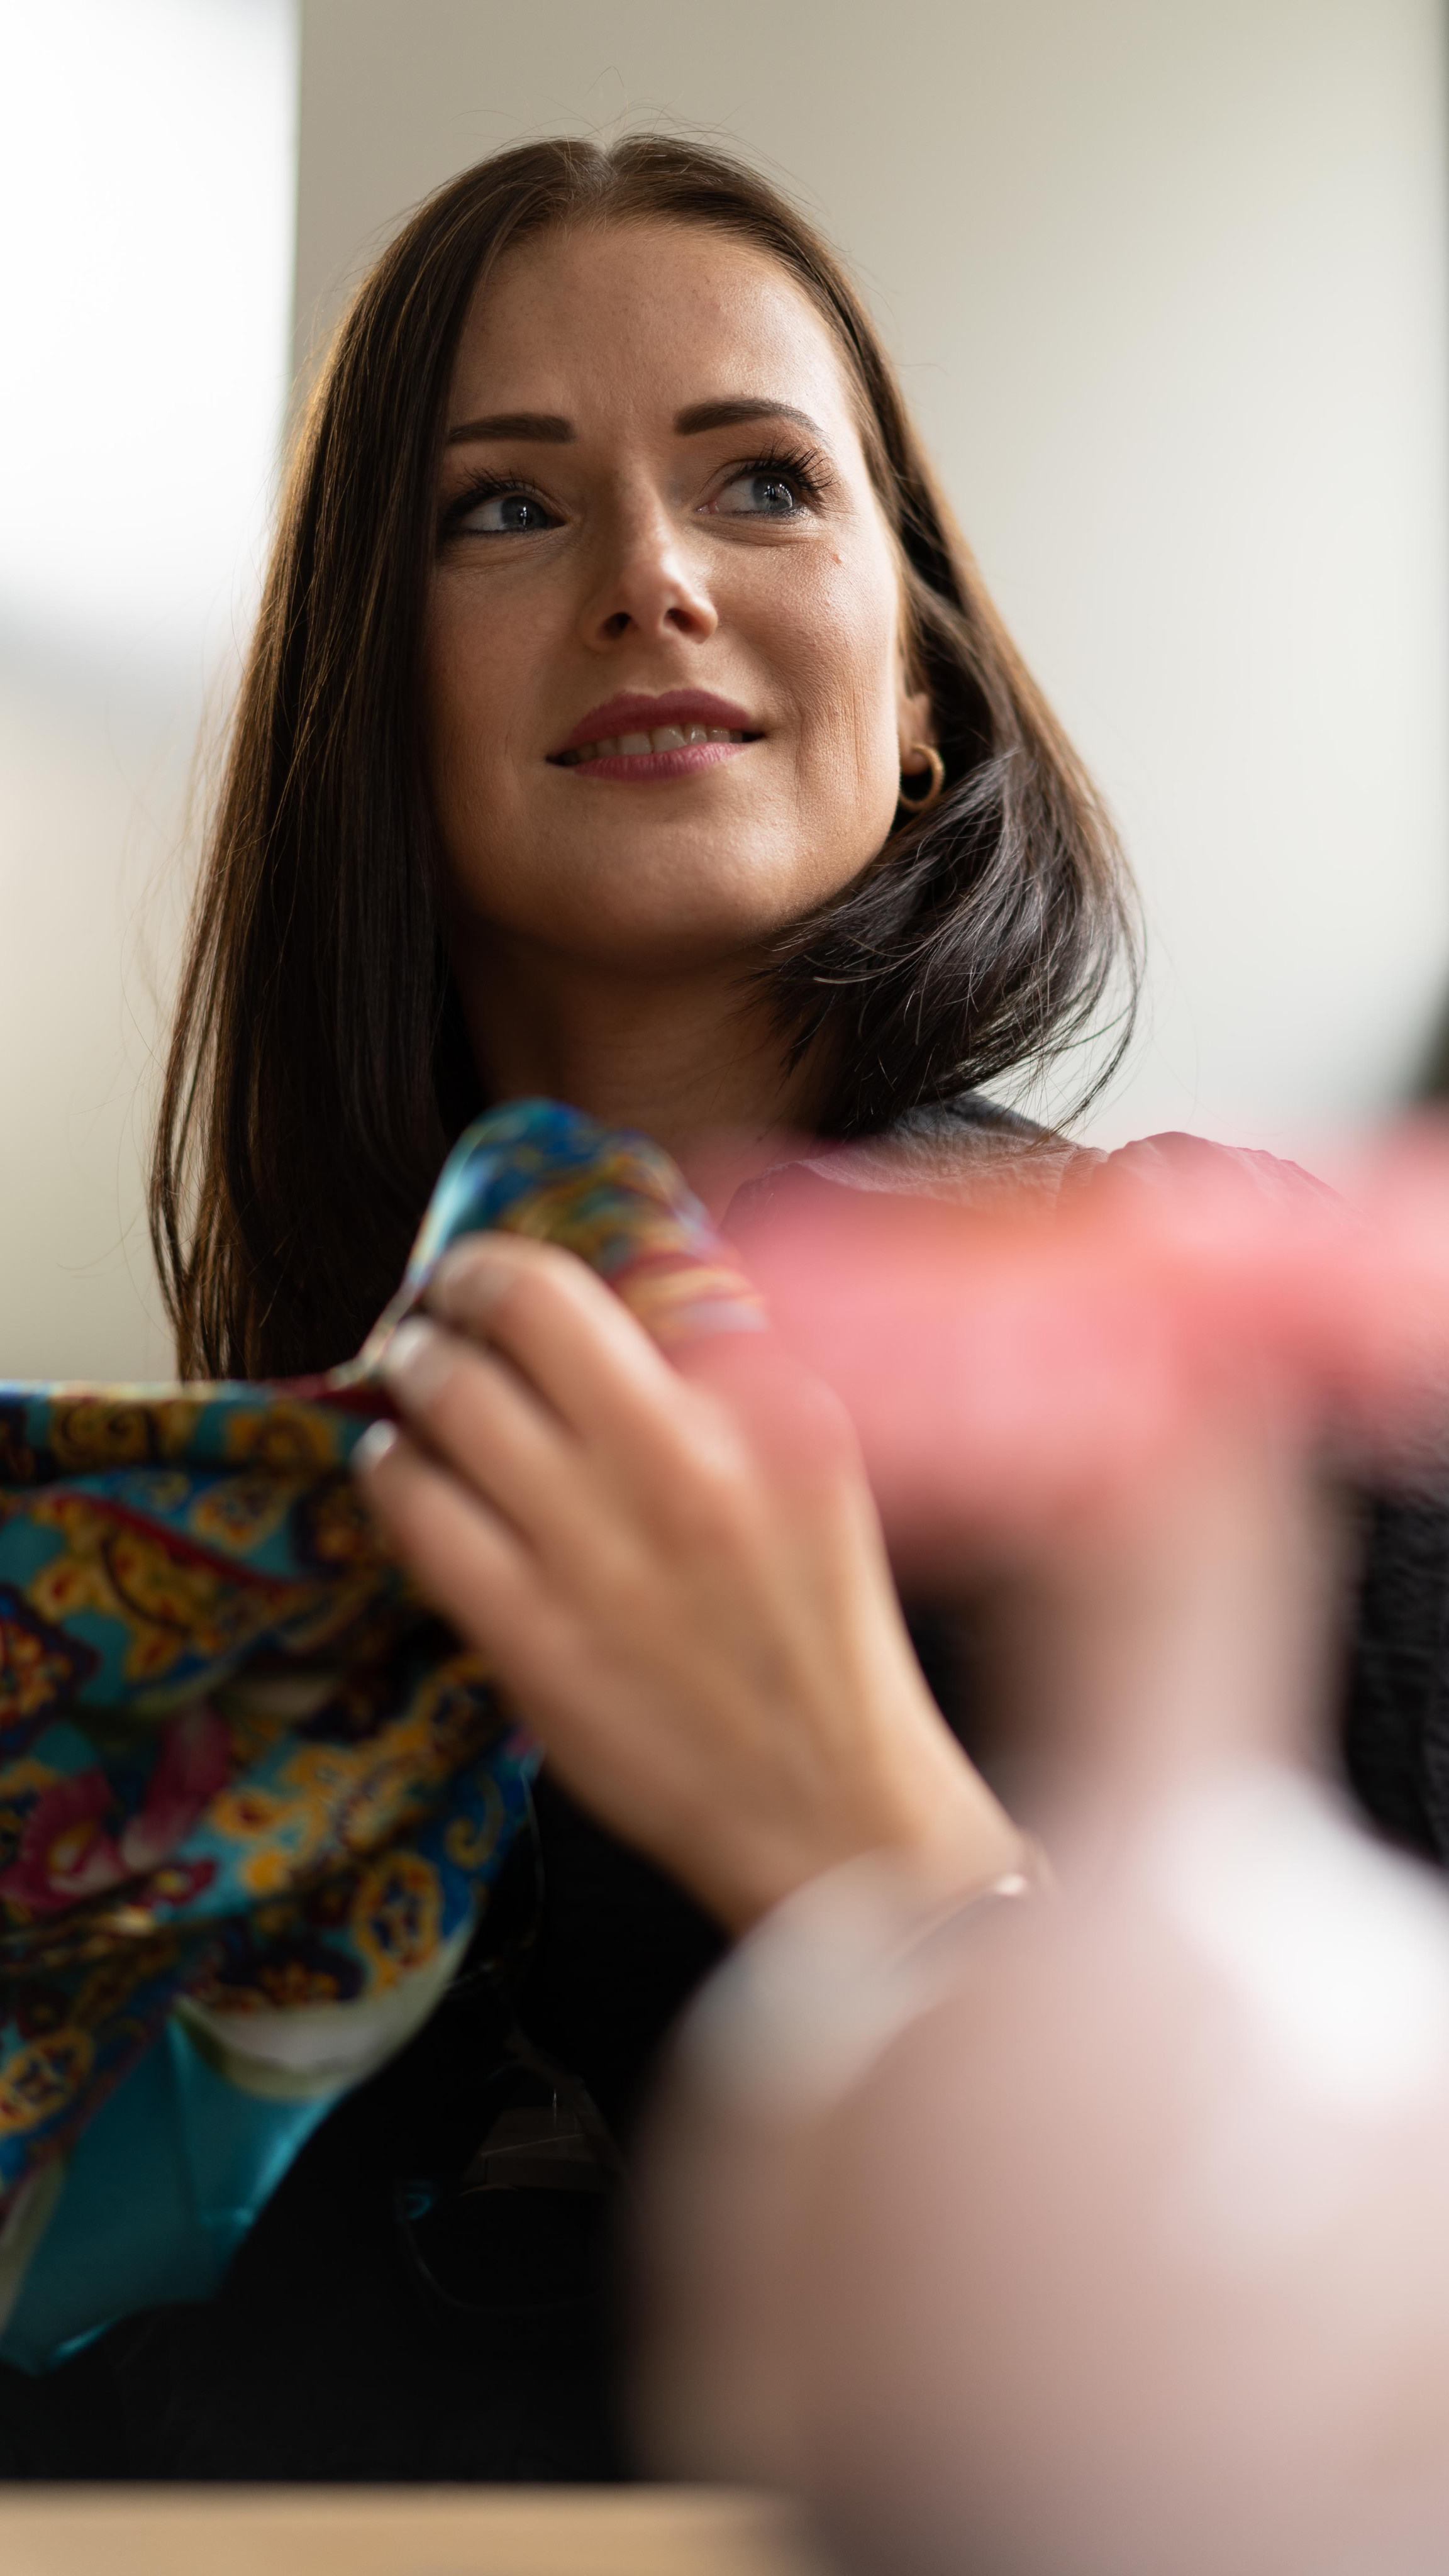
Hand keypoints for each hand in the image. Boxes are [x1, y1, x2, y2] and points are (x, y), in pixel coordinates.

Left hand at [355, 1236, 1024, 1930]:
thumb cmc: (815, 1636)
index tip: (502, 1276)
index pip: (632, 1268)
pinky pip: (417, 1509)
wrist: (830, 1811)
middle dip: (460, 1288)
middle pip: (526, 1303)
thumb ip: (733, 1373)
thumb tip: (620, 1281)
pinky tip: (406, 1473)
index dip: (541, 1261)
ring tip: (416, 1385)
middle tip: (439, 1309)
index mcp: (776, 1409)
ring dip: (415, 1372)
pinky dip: (393, 1471)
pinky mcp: (535, 1636)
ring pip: (450, 1395)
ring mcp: (605, 1552)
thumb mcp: (816, 1474)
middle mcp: (691, 1462)